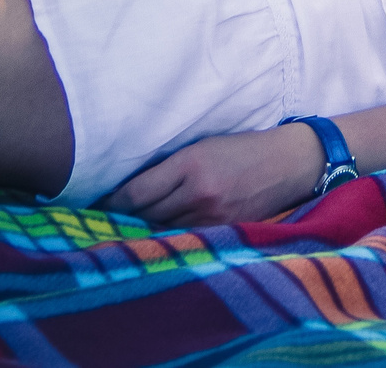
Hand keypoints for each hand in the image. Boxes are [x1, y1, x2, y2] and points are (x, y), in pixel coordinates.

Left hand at [100, 124, 320, 226]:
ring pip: (163, 230)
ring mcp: (213, 215)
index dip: (111, 205)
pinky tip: (160, 238)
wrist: (290, 162)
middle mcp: (198, 192)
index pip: (136, 193)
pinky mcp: (224, 230)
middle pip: (145, 215)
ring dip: (144, 231)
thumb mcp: (204, 146)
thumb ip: (171, 168)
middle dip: (124, 219)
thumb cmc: (243, 148)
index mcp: (190, 163)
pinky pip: (186, 239)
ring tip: (125, 233)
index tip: (95, 208)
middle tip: (103, 222)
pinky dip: (171, 238)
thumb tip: (132, 192)